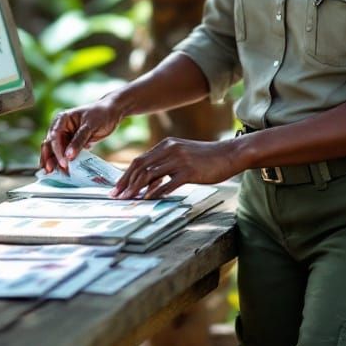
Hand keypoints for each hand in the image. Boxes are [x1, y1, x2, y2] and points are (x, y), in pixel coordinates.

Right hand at [39, 97, 123, 173]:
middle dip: (49, 157)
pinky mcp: (71, 144)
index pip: (54, 136)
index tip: (63, 162)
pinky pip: (64, 154)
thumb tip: (68, 156)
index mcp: (62, 119)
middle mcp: (60, 128)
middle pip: (49, 144)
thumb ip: (79, 140)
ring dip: (53, 162)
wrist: (111, 112)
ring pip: (55, 151)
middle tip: (50, 171)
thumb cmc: (100, 114)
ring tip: (53, 174)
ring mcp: (65, 136)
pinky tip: (62, 171)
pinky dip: (62, 162)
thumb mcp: (90, 126)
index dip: (57, 150)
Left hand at [111, 137, 241, 198]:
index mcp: (166, 145)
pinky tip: (148, 200)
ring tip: (128, 200)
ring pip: (151, 175)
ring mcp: (179, 160)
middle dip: (126, 182)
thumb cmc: (205, 158)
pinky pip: (168, 183)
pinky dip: (156, 193)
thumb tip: (148, 181)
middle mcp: (170, 150)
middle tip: (116, 196)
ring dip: (136, 189)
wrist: (228, 154)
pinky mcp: (189, 171)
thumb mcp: (182, 155)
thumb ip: (166, 163)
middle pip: (140, 166)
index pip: (139, 160)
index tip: (117, 188)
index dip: (126, 175)